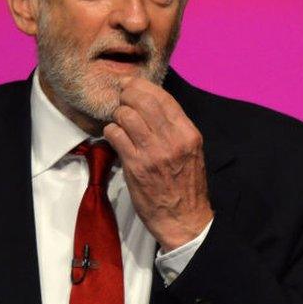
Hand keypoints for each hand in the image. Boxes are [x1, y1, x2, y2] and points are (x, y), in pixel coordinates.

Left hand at [103, 77, 212, 251]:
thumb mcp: (191, 151)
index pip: (163, 98)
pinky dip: (110, 131)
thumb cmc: (186, 186)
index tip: (131, 84)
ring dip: (117, 114)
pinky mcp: (135, 166)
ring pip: (126, 115)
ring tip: (118, 121)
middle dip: (127, 93)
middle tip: (120, 96)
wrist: (184, 219)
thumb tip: (151, 106)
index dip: (143, 86)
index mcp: (188, 133)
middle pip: (143, 100)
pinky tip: (114, 137)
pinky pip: (115, 135)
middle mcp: (172, 139)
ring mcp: (153, 152)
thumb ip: (174, 129)